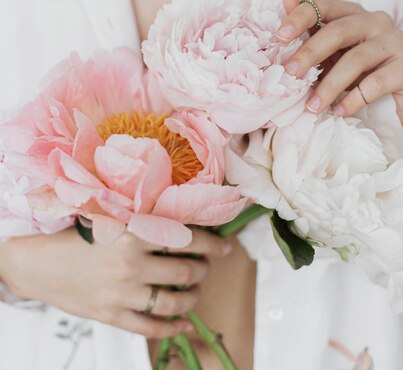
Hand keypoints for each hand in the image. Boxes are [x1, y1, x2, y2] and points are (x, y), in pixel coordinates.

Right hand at [0, 227, 230, 338]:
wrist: (39, 263)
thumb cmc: (77, 236)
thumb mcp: (111, 218)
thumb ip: (145, 219)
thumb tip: (184, 222)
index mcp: (132, 233)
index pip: (186, 238)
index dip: (212, 243)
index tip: (225, 246)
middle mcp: (131, 263)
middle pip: (185, 270)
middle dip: (202, 270)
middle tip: (204, 267)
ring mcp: (122, 293)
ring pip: (174, 300)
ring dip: (192, 296)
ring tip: (195, 290)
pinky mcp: (112, 316)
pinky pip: (152, 327)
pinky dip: (173, 327)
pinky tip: (183, 323)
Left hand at [275, 0, 402, 122]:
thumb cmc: (364, 65)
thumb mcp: (336, 48)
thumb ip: (313, 27)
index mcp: (353, 14)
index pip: (323, 4)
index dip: (300, 17)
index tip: (279, 37)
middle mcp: (374, 22)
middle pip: (338, 31)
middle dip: (310, 53)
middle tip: (290, 73)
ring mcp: (392, 43)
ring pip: (356, 60)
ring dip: (330, 85)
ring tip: (312, 106)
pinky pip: (376, 82)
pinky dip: (354, 99)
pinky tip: (340, 111)